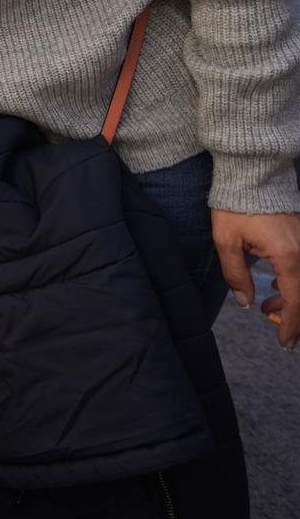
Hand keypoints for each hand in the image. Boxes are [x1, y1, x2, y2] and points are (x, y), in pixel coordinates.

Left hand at [211, 208, 299, 349]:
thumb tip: (245, 302)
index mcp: (288, 256)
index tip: (285, 343)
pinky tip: (276, 286)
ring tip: (267, 305)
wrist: (251, 175)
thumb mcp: (227, 242)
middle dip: (293, 315)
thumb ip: (236, 275)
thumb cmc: (235, 206)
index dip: (292, 325)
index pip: (296, 300)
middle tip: (275, 326)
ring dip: (291, 299)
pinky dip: (294, 283)